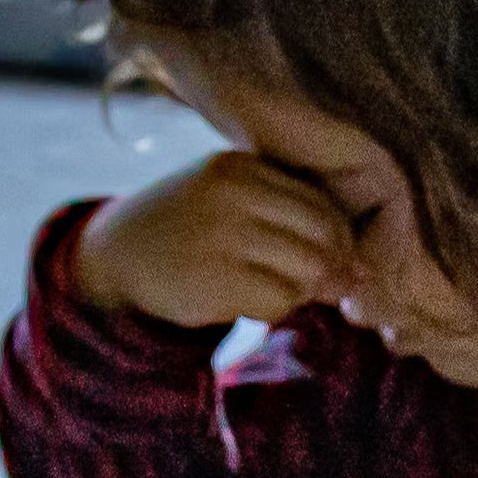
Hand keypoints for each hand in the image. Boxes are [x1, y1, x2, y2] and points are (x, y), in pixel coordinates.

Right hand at [69, 151, 348, 326]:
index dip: (340, 239)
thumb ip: (289, 218)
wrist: (117, 255)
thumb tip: (360, 271)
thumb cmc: (189, 228)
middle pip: (324, 236)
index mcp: (241, 167)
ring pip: (308, 270)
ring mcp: (222, 236)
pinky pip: (280, 302)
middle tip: (317, 285)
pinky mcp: (214, 280)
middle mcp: (232, 195)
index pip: (322, 204)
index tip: (332, 260)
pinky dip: (278, 310)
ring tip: (277, 291)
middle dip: (331, 267)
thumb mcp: (230, 199)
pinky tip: (253, 305)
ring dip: (303, 291)